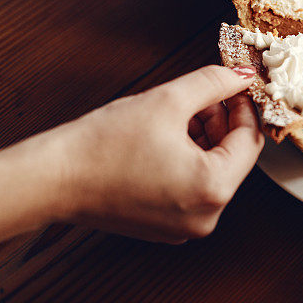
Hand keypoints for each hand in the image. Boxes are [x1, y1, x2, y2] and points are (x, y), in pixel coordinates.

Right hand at [58, 65, 263, 242]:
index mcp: (212, 189)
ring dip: (204, 138)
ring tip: (177, 114)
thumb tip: (241, 75)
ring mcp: (185, 227)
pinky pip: (192, 188)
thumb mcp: (168, 100)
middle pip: (232, 158)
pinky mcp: (166, 226)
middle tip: (202, 96)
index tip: (233, 86)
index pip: (249, 141)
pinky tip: (165, 137)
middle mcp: (205, 217)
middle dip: (222, 122)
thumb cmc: (103, 144)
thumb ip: (213, 83)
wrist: (52, 179)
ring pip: (212, 171)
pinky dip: (188, 160)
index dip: (244, 108)